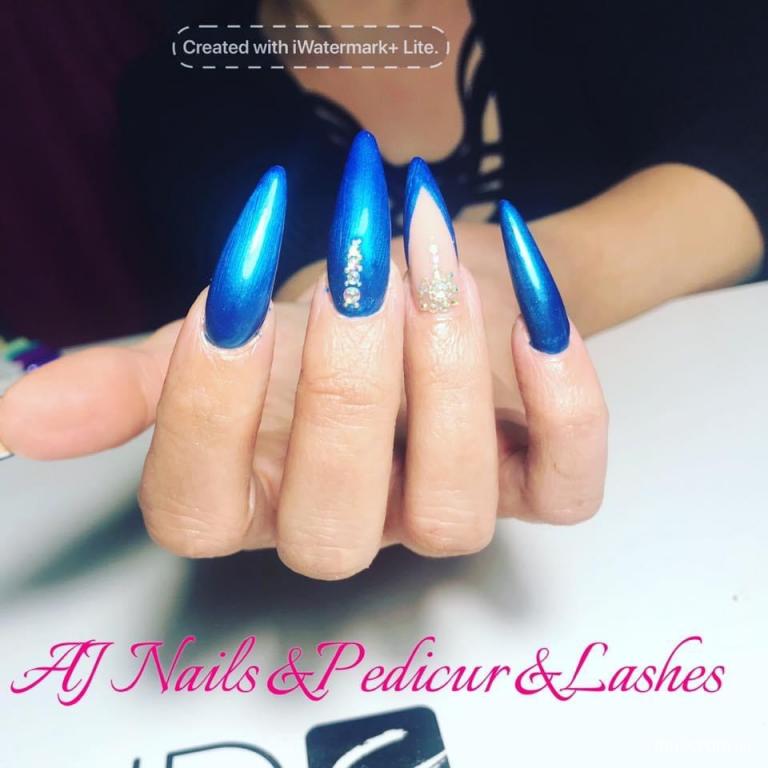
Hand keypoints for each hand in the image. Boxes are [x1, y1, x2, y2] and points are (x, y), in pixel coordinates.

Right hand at [0, 151, 607, 579]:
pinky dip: (563, 400)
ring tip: (428, 261)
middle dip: (343, 385)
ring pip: (453, 512)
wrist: (431, 283)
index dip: (203, 402)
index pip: (194, 506)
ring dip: (444, 376)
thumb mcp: (234, 336)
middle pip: (331, 523)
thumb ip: (141, 378)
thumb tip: (16, 411)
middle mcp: (350, 524)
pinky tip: (534, 316)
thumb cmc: (322, 316)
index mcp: (256, 499)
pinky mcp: (538, 488)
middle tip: (356, 263)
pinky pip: (568, 489)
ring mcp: (447, 514)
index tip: (226, 284)